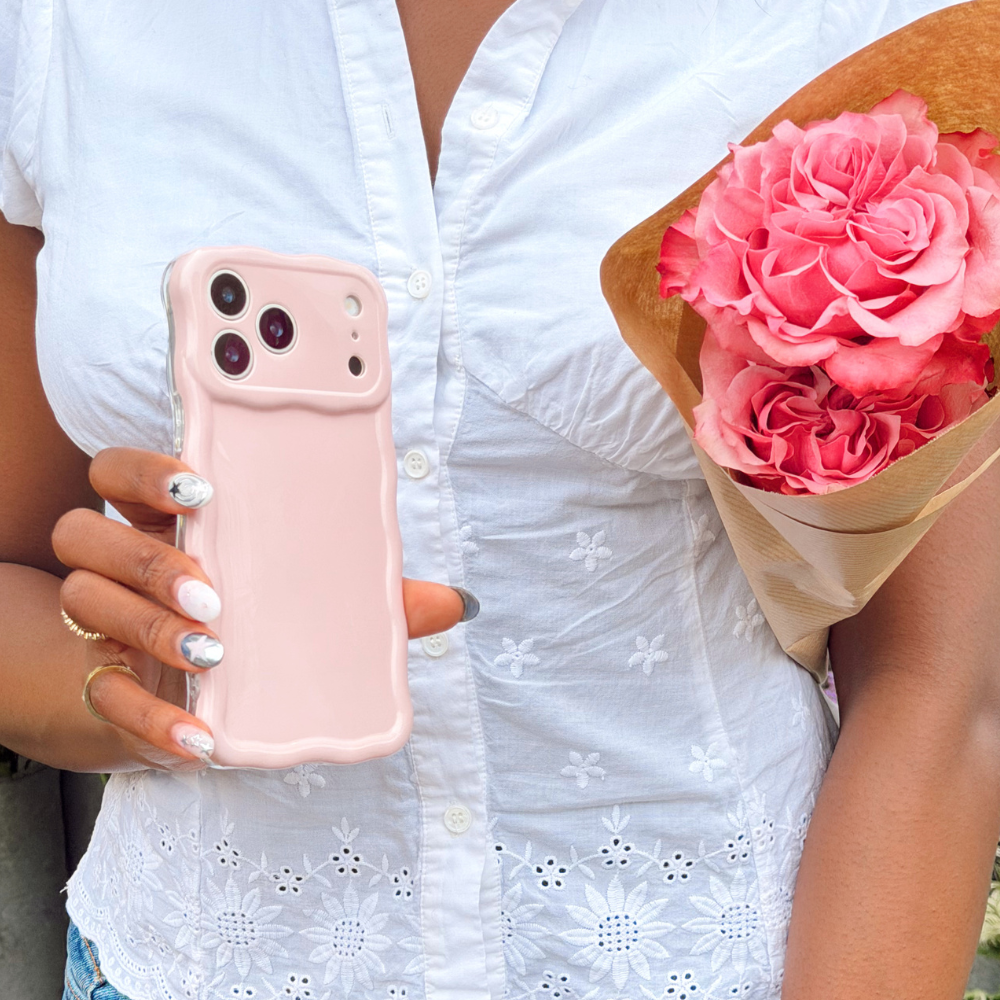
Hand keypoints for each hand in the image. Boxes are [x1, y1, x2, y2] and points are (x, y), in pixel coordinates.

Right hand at [52, 447, 467, 770]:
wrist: (184, 698)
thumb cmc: (251, 626)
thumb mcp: (302, 601)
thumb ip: (372, 598)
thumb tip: (456, 603)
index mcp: (166, 522)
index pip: (118, 471)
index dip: (144, 470)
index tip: (202, 487)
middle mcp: (122, 563)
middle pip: (86, 533)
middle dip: (148, 558)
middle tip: (214, 591)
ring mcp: (103, 625)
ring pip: (85, 601)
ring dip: (148, 627)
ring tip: (213, 655)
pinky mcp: (103, 689)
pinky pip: (105, 697)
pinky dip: (153, 718)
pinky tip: (201, 737)